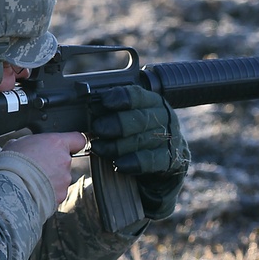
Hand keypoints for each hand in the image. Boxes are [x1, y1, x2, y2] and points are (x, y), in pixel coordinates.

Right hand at [3, 132, 86, 203]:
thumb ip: (31, 143)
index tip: (69, 146)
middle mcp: (65, 161)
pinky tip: (34, 190)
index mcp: (57, 143)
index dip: (73, 143)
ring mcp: (64, 179)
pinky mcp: (61, 195)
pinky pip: (56, 192)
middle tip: (37, 167)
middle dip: (54, 164)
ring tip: (33, 181)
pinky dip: (48, 192)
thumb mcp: (18, 143)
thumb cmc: (12, 163)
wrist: (10, 187)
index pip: (78, 139)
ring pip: (61, 178)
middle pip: (65, 161)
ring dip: (51, 179)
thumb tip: (28, 146)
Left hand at [89, 85, 190, 219]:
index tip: (104, 101)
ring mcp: (169, 138)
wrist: (160, 161)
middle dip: (116, 123)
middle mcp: (164, 117)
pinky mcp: (171, 160)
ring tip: (99, 148)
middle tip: (97, 129)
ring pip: (142, 140)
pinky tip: (119, 164)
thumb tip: (87, 110)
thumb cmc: (136, 135)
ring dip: (117, 146)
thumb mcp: (127, 118)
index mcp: (152, 101)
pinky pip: (151, 160)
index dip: (120, 97)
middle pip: (139, 118)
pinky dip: (133, 163)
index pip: (137, 95)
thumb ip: (112, 112)